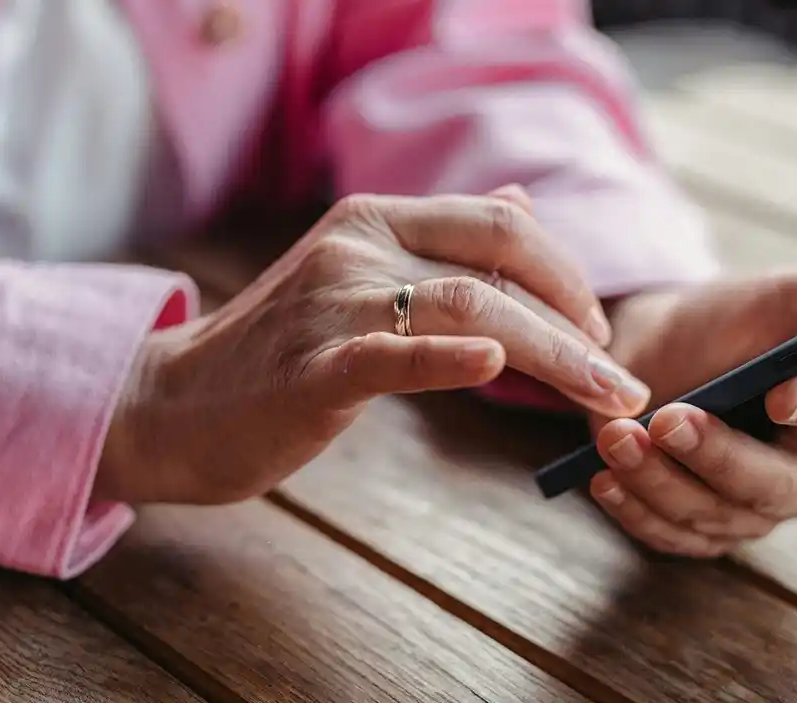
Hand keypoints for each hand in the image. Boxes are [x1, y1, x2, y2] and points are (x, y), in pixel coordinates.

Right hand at [96, 186, 650, 504]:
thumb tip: (522, 203)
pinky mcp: (311, 367)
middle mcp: (359, 246)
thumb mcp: (363, 278)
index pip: (501, 225)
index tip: (597, 333)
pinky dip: (448, 360)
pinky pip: (391, 356)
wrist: (175, 404)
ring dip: (550, 353)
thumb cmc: (281, 352)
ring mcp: (333, 303)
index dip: (566, 274)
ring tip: (600, 395)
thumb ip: (443, 242)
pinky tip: (496, 369)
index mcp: (376, 220)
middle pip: (498, 265)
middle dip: (576, 324)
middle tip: (621, 382)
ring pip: (467, 309)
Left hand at [587, 264, 796, 556]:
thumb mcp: (783, 299)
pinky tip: (604, 479)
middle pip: (770, 489)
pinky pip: (668, 536)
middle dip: (716, 456)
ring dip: (659, 479)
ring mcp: (743, 513)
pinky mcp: (693, 529)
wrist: (648, 350)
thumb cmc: (723, 324)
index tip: (780, 388)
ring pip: (709, 516)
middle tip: (669, 418)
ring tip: (617, 435)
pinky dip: (634, 510)